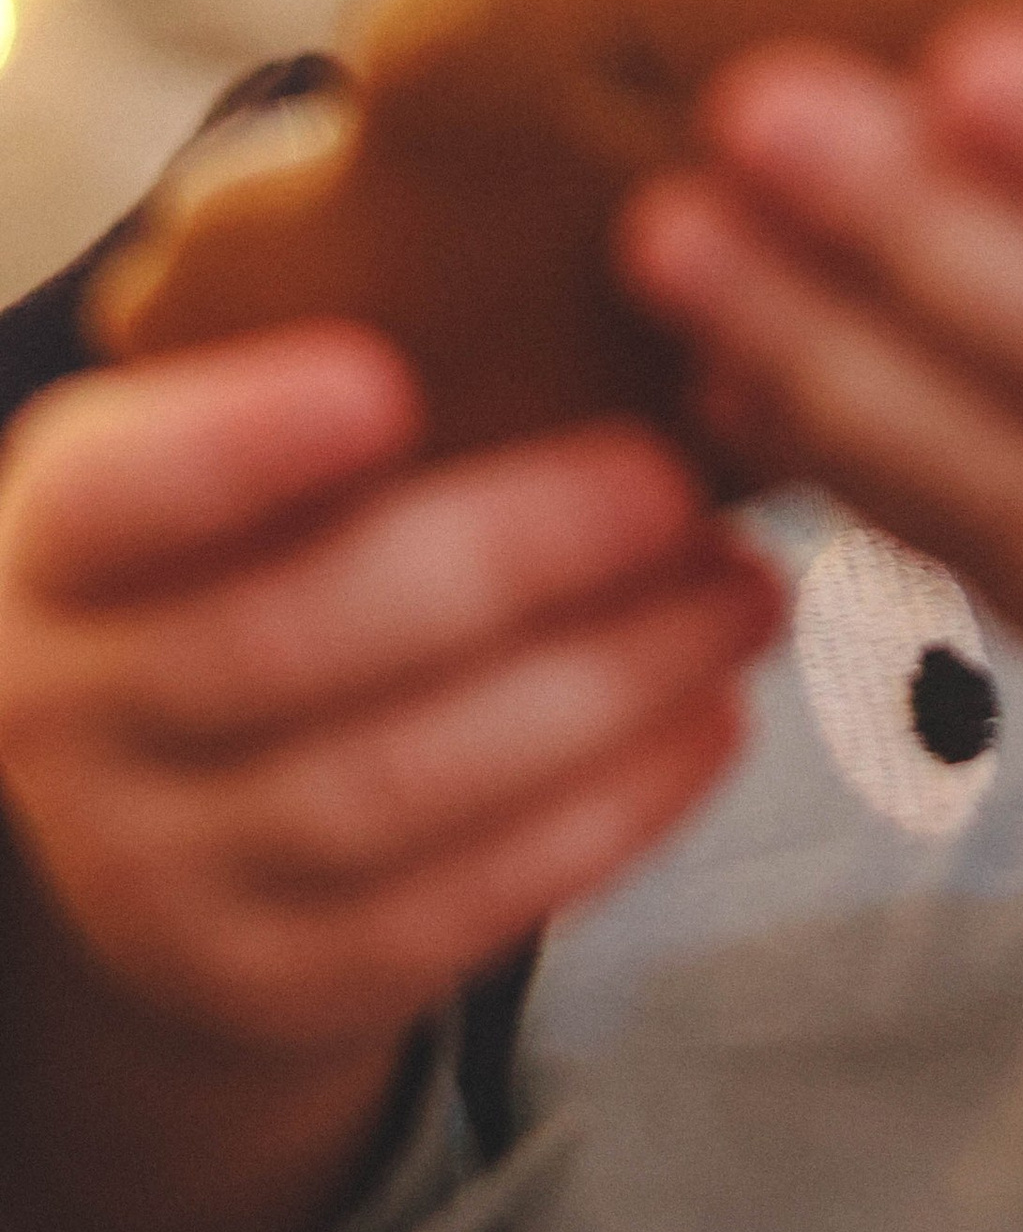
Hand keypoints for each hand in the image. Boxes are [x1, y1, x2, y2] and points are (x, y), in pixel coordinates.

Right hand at [0, 328, 781, 1231]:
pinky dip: (609, 812)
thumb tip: (583, 250)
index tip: (385, 384)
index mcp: (60, 541)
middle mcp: (77, 714)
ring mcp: (166, 874)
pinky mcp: (282, 982)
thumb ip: (355, 361)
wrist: (167, 803)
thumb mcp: (234, 448)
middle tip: (676, 481)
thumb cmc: (255, 551)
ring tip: (745, 593)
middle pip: (293, 642)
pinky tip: (715, 718)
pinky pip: (458, 910)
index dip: (242, 445)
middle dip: (513, 558)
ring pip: (395, 790)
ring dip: (603, 686)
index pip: (124, 493)